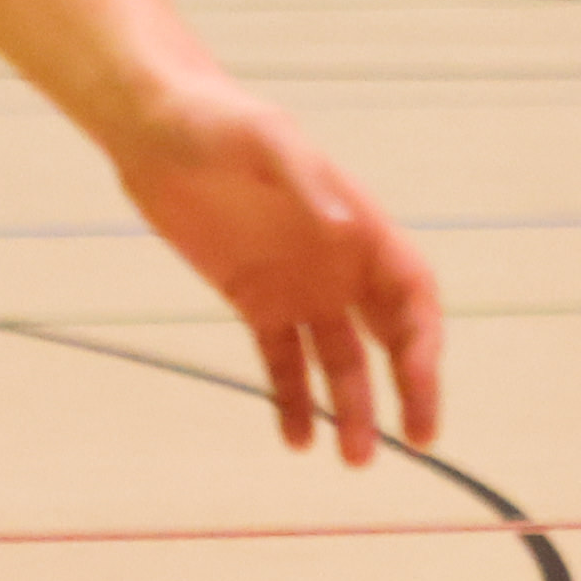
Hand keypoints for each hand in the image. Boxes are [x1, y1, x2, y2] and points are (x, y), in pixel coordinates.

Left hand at [114, 88, 445, 465]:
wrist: (156, 130)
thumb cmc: (217, 120)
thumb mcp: (264, 138)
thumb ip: (306, 179)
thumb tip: (347, 227)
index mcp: (360, 224)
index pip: (412, 294)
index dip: (424, 340)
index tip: (420, 384)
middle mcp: (340, 262)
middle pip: (391, 336)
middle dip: (409, 388)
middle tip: (417, 441)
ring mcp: (300, 285)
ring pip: (339, 360)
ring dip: (351, 408)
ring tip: (352, 460)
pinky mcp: (255, 300)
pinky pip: (283, 361)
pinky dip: (292, 401)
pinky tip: (296, 440)